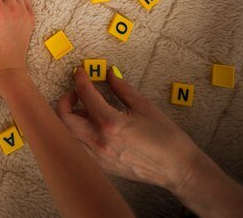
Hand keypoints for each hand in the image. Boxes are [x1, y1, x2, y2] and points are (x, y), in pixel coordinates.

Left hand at [56, 68, 201, 192]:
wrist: (178, 169)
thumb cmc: (166, 138)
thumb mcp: (145, 107)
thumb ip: (122, 89)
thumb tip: (110, 74)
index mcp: (110, 123)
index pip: (85, 95)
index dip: (81, 79)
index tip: (81, 72)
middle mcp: (98, 141)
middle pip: (64, 118)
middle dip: (65, 100)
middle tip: (77, 93)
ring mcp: (97, 156)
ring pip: (67, 135)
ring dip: (69, 119)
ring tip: (85, 111)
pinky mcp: (100, 166)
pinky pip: (78, 147)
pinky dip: (77, 134)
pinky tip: (92, 127)